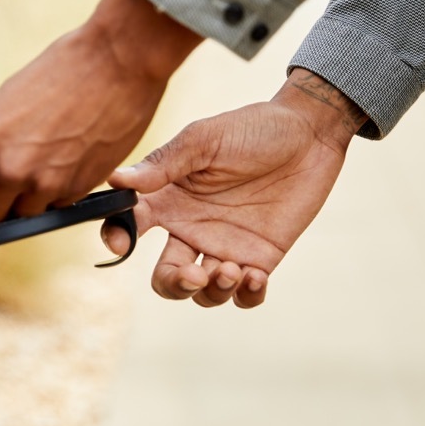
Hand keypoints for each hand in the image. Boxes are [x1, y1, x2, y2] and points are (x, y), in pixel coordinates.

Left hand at [0, 0, 201, 225]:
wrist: (118, 62)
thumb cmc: (63, 70)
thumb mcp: (10, 100)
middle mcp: (9, 168)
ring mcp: (45, 184)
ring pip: (24, 217)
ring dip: (25, 206)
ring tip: (34, 181)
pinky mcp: (78, 190)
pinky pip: (58, 206)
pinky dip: (56, 195)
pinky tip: (64, 168)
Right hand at [104, 69, 366, 307]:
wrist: (309, 135)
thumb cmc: (252, 129)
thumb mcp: (204, 140)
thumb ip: (164, 164)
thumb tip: (115, 180)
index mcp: (170, 199)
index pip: (129, 226)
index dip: (117, 240)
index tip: (123, 246)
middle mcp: (192, 228)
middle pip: (166, 277)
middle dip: (174, 285)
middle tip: (195, 274)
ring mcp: (226, 246)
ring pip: (203, 294)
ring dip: (212, 292)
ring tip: (233, 269)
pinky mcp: (261, 258)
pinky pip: (245, 296)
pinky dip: (246, 296)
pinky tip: (256, 276)